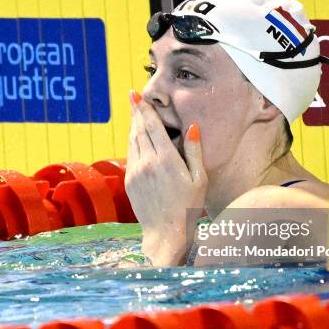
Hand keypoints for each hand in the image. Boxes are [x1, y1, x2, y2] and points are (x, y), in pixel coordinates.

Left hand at [124, 90, 207, 265]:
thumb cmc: (188, 207)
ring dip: (134, 125)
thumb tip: (192, 126)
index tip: (138, 95)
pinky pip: (131, 155)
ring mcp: (136, 172)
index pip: (152, 126)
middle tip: (133, 96)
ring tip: (135, 112)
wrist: (166, 232)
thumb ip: (194, 151)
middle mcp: (147, 163)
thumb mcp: (199, 178)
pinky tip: (137, 137)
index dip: (144, 109)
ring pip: (133, 141)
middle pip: (139, 130)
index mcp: (166, 160)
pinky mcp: (130, 181)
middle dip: (136, 112)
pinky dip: (133, 142)